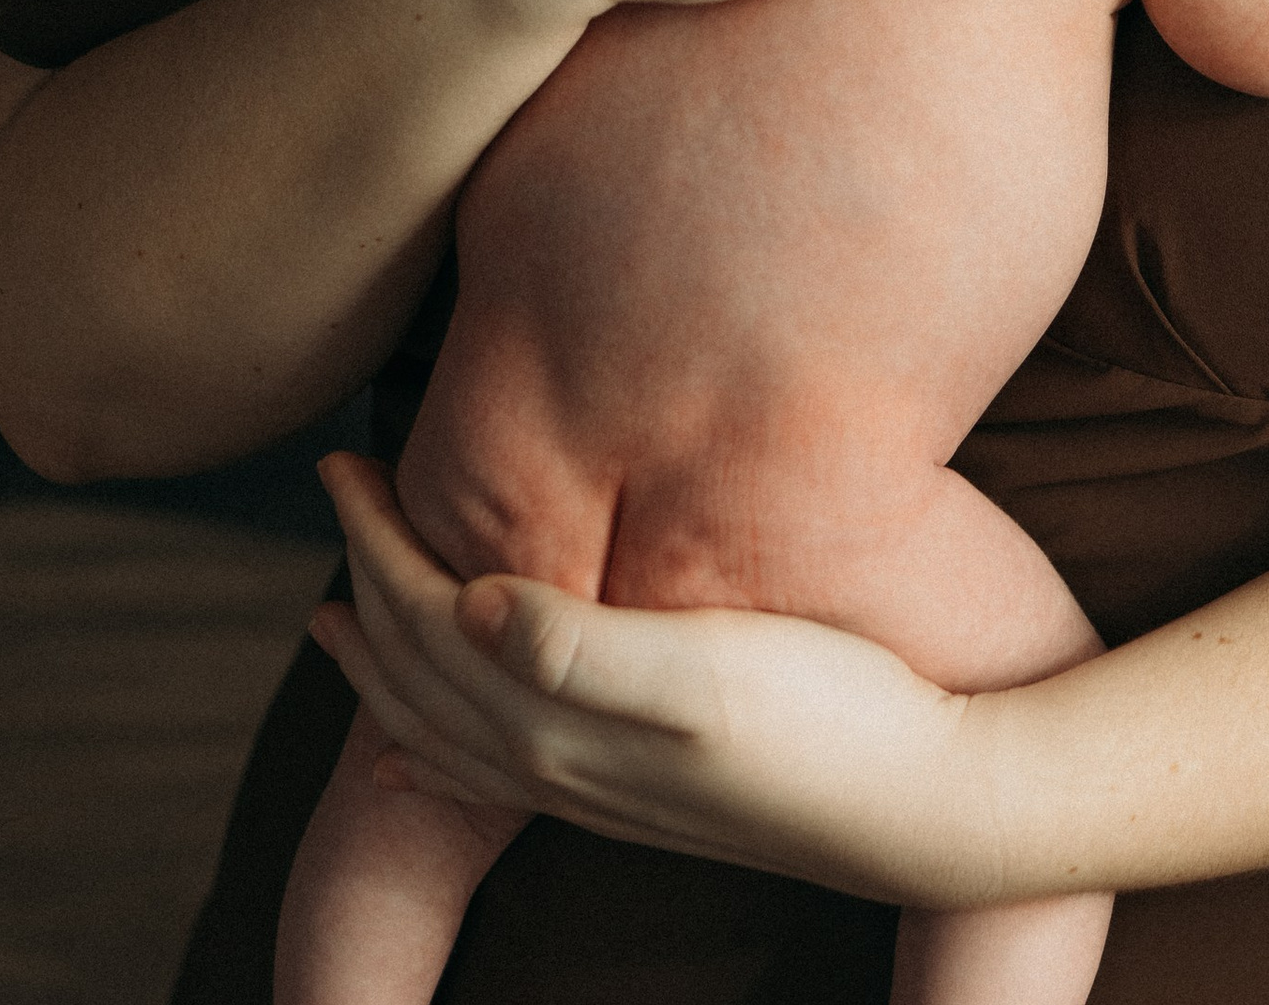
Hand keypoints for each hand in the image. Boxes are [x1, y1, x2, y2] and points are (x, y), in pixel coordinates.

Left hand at [306, 455, 1008, 909]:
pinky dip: (435, 742)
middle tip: (335, 486)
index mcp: (567, 724)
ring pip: (446, 724)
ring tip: (340, 612)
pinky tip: (427, 738)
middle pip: (419, 671)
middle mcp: (565, 764)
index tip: (341, 462)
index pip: (428, 622)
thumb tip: (471, 599)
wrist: (933, 805)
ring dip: (385, 661)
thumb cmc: (838, 714)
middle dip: (363, 580)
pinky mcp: (639, 790)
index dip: (374, 539)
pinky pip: (492, 766)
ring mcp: (600, 786)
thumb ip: (585, 647)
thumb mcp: (711, 670)